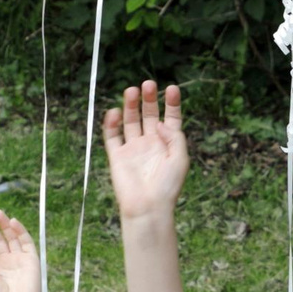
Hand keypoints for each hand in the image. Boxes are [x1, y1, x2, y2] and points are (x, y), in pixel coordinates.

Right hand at [102, 79, 189, 219]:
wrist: (148, 208)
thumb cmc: (167, 187)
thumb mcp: (181, 158)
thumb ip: (174, 136)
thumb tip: (161, 121)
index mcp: (168, 145)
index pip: (170, 118)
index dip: (171, 103)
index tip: (171, 88)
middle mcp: (150, 144)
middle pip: (149, 115)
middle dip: (149, 99)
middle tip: (148, 84)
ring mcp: (133, 149)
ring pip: (130, 121)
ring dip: (130, 105)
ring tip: (131, 91)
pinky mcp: (117, 156)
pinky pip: (112, 136)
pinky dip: (111, 123)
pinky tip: (115, 111)